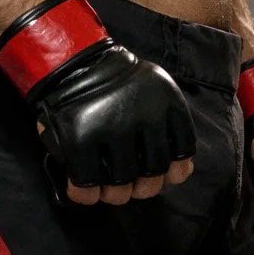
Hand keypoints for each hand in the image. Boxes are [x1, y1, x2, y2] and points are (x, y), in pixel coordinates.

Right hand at [0, 0, 196, 206]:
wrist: (71, 60)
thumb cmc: (116, 85)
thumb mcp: (153, 94)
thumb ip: (169, 129)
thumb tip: (180, 172)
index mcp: (166, 100)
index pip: (182, 150)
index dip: (173, 170)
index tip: (161, 173)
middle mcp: (143, 114)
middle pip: (153, 172)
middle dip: (144, 187)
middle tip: (132, 185)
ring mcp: (109, 126)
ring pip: (122, 183)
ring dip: (116, 193)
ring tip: (109, 188)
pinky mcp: (79, 139)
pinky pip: (88, 185)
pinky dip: (87, 194)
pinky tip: (86, 189)